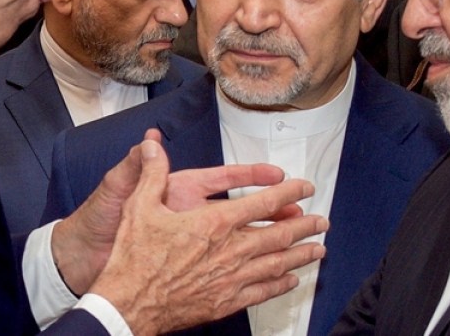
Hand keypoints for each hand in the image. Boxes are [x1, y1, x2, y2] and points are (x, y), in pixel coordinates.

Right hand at [51, 129, 301, 293]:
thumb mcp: (138, 207)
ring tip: (319, 249)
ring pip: (278, 263)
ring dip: (302, 254)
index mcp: (215, 222)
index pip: (264, 203)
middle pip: (280, 234)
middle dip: (306, 225)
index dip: (290, 193)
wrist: (128, 304)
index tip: (305, 188)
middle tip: (322, 220)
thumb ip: (152, 173)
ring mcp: (231, 278)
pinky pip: (263, 292)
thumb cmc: (134, 257)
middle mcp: (230, 250)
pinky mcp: (225, 302)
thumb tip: (152, 145)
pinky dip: (281, 285)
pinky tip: (291, 280)